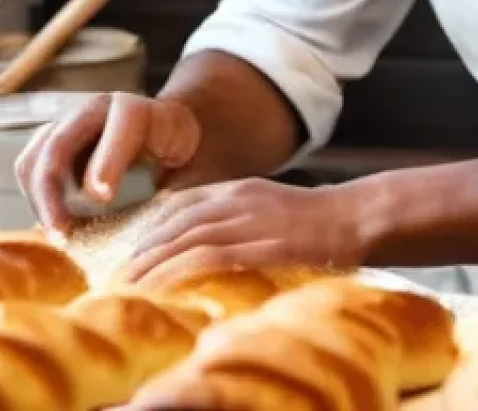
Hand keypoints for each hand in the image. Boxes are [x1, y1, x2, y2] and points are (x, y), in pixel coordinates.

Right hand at [14, 92, 200, 237]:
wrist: (171, 139)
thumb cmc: (185, 162)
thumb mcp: (192, 172)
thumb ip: (177, 194)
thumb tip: (151, 236)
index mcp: (144, 112)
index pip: (122, 124)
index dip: (108, 161)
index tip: (103, 199)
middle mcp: (101, 109)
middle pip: (59, 142)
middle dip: (54, 192)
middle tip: (64, 235)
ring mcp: (72, 123)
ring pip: (34, 157)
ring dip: (39, 201)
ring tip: (60, 236)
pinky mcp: (53, 142)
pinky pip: (28, 169)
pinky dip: (34, 200)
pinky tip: (56, 226)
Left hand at [122, 178, 365, 282]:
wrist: (355, 217)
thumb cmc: (318, 219)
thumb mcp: (272, 206)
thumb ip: (242, 216)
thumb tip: (212, 243)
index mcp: (240, 188)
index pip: (182, 203)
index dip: (153, 226)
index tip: (135, 250)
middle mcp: (238, 199)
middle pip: (176, 223)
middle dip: (145, 250)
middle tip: (121, 275)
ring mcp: (249, 221)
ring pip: (186, 239)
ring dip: (153, 263)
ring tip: (130, 286)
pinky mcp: (261, 245)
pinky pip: (208, 258)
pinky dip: (179, 271)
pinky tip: (162, 288)